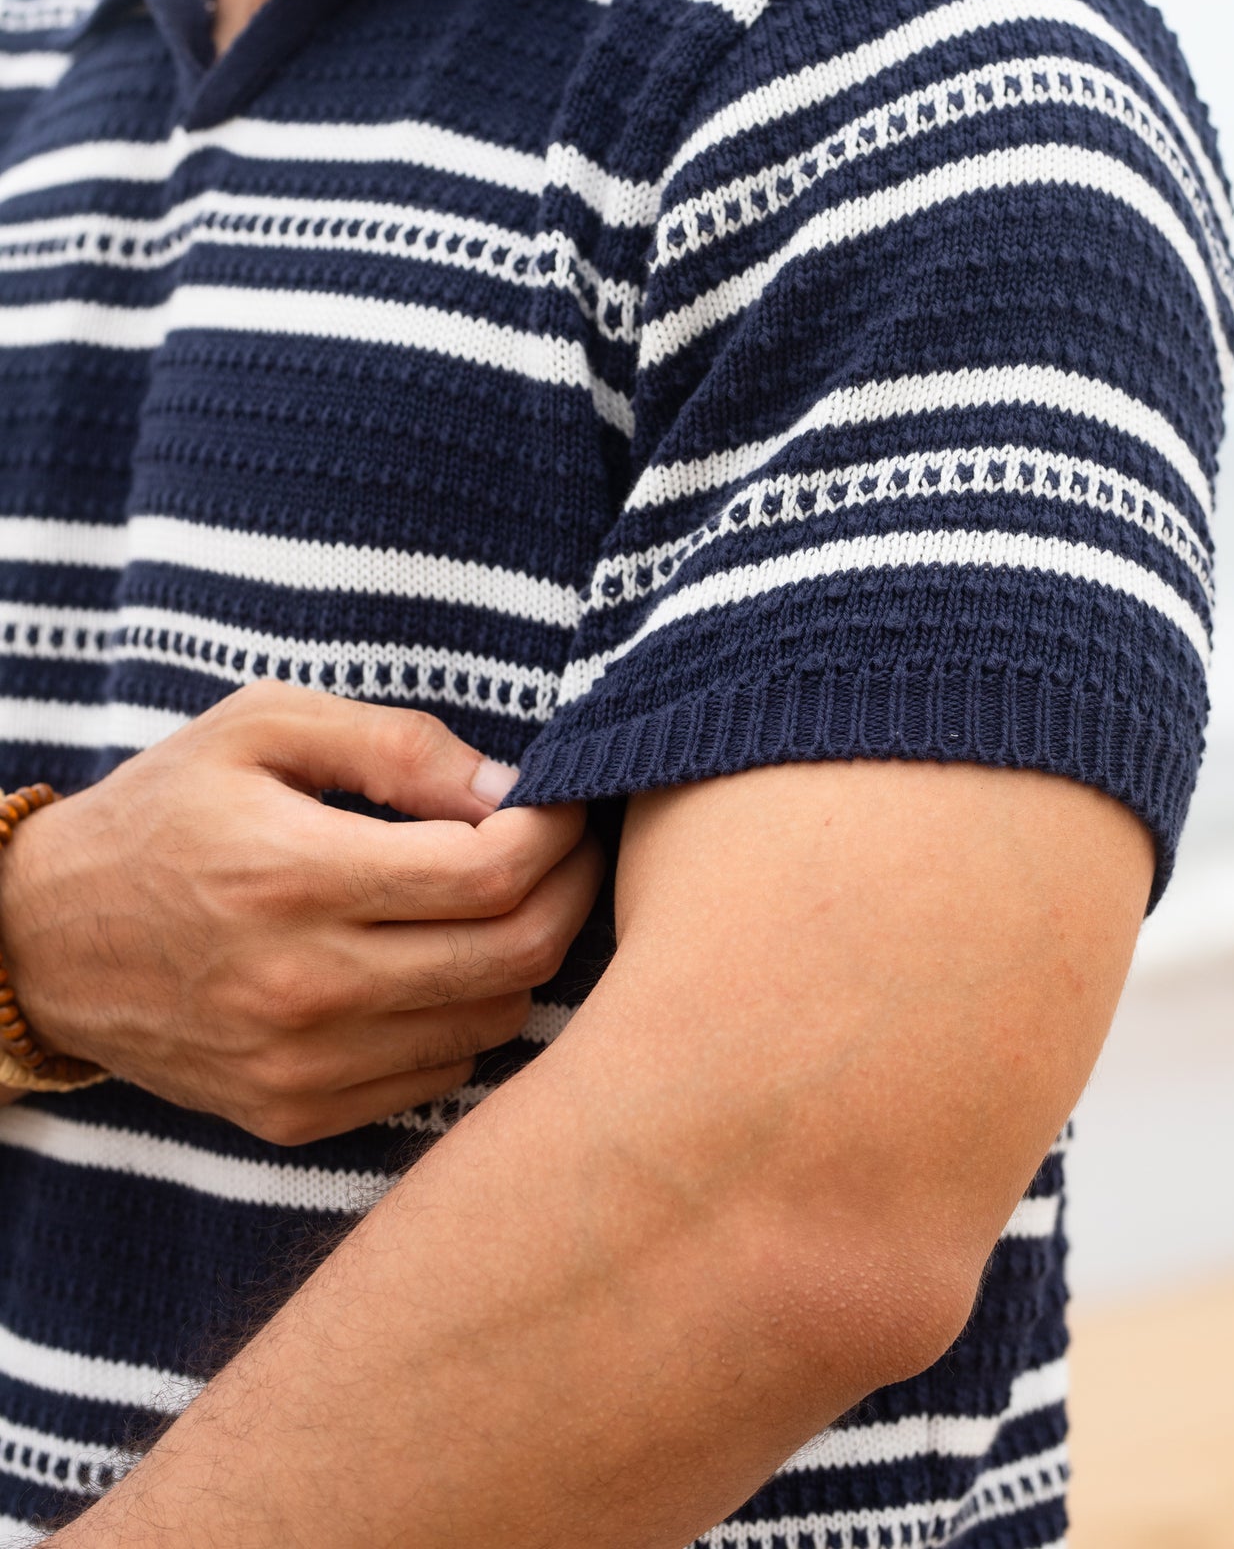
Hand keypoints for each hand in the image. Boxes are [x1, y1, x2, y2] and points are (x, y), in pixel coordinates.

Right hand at [0, 684, 598, 1141]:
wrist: (44, 939)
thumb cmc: (164, 812)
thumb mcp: (261, 726)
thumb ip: (394, 745)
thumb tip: (508, 787)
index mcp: (295, 875)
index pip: (489, 874)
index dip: (555, 833)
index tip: (564, 803)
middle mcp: (301, 984)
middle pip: (512, 956)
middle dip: (572, 892)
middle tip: (573, 850)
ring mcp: (298, 1064)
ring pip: (491, 1025)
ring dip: (525, 958)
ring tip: (510, 901)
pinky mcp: (291, 1115)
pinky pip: (440, 1078)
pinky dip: (466, 1019)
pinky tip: (443, 964)